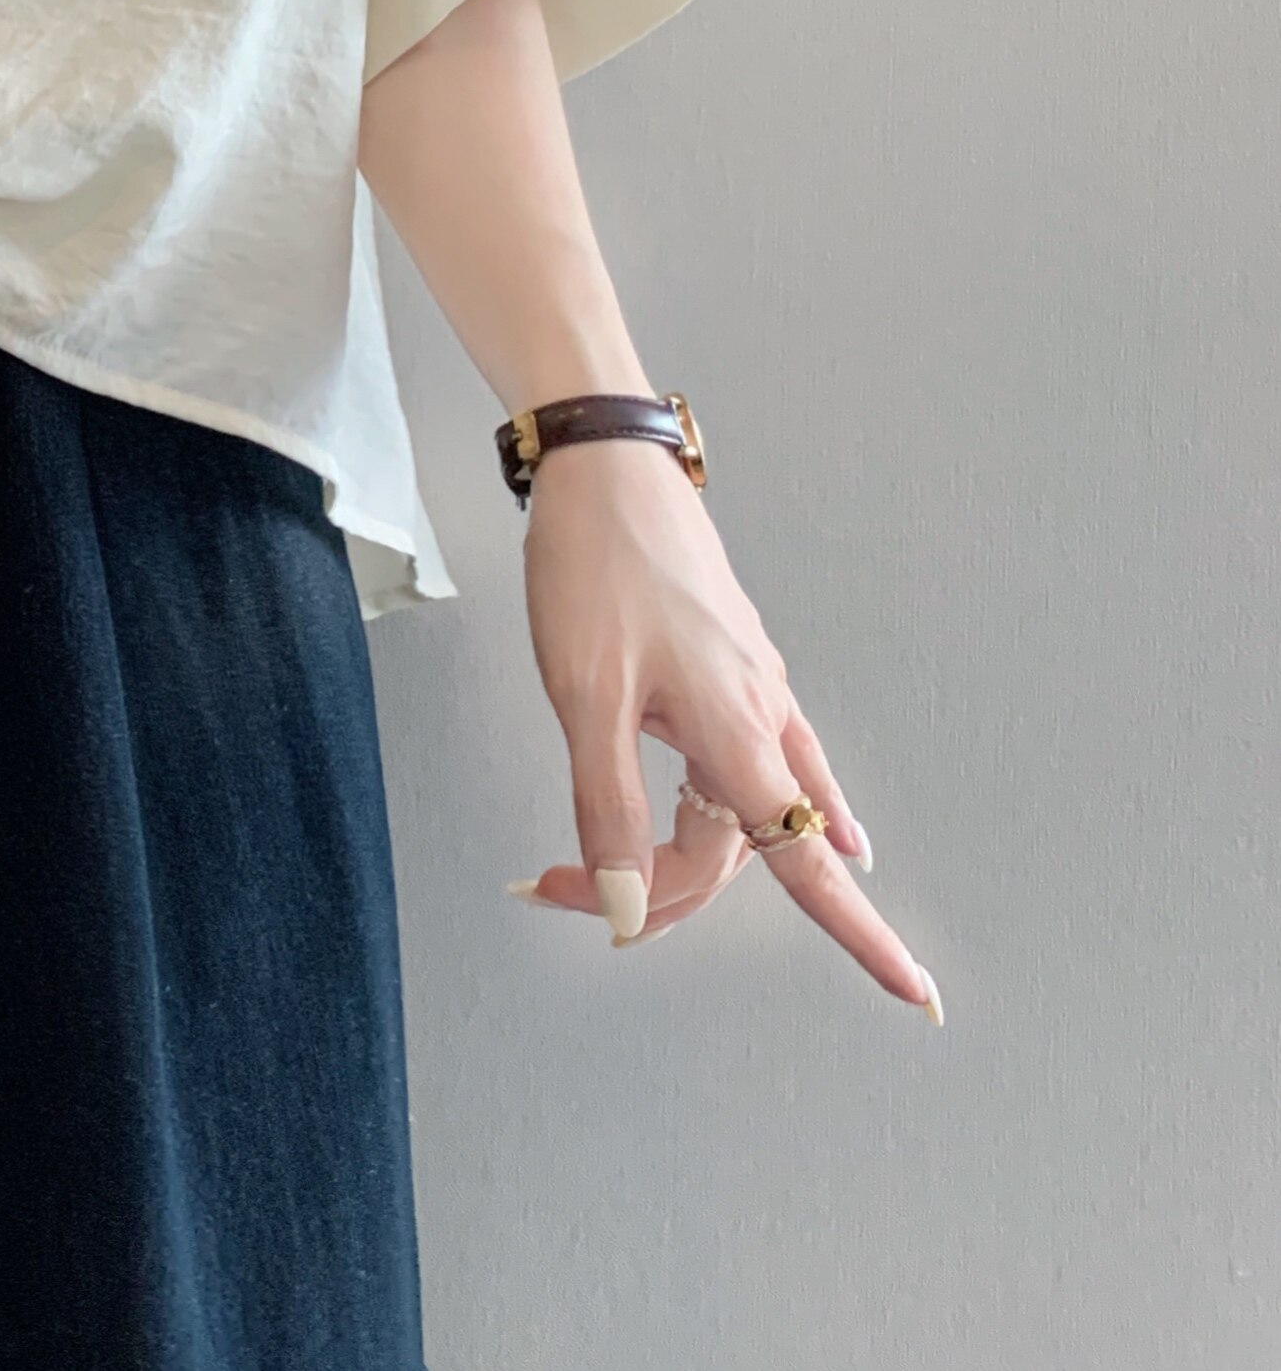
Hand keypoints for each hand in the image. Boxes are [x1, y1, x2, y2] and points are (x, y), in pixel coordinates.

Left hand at [513, 437, 939, 1021]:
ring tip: (604, 880)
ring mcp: (753, 687)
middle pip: (736, 850)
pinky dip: (777, 805)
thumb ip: (606, 805)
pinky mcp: (733, 661)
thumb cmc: (594, 566)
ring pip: (740, 806)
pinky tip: (830, 824)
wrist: (605, 466)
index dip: (862, 940)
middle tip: (550, 886)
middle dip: (652, 890)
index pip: (808, 867)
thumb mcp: (585, 695)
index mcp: (736, 734)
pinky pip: (769, 757)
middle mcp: (762, 717)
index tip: (918, 1001)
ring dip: (676, 854)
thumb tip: (630, 910)